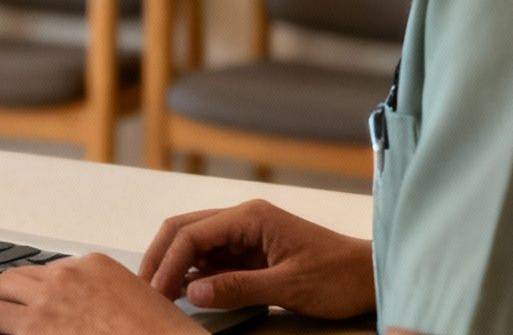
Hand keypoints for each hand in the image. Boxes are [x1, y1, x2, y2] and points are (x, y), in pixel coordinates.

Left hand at [0, 253, 199, 334]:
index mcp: (93, 266)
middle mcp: (66, 278)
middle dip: (5, 293)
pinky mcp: (34, 330)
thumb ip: (106, 295)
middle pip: (17, 277)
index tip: (34, 301)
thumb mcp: (137, 299)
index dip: (38, 290)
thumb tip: (88, 313)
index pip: (50, 271)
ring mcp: (47, 303)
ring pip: (0, 295)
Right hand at [140, 199, 374, 318]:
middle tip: (144, 290)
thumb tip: (191, 291)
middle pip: (186, 229)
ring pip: (195, 243)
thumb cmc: (337, 277)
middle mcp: (244, 219)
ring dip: (174, 265)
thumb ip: (238, 287)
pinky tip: (185, 293)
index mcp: (251, 217)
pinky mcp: (251, 252)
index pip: (192, 234)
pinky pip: (213, 259)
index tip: (154, 293)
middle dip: (160, 257)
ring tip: (157, 294)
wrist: (368, 277)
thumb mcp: (288, 286)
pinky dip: (194, 274)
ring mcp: (247, 234)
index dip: (167, 263)